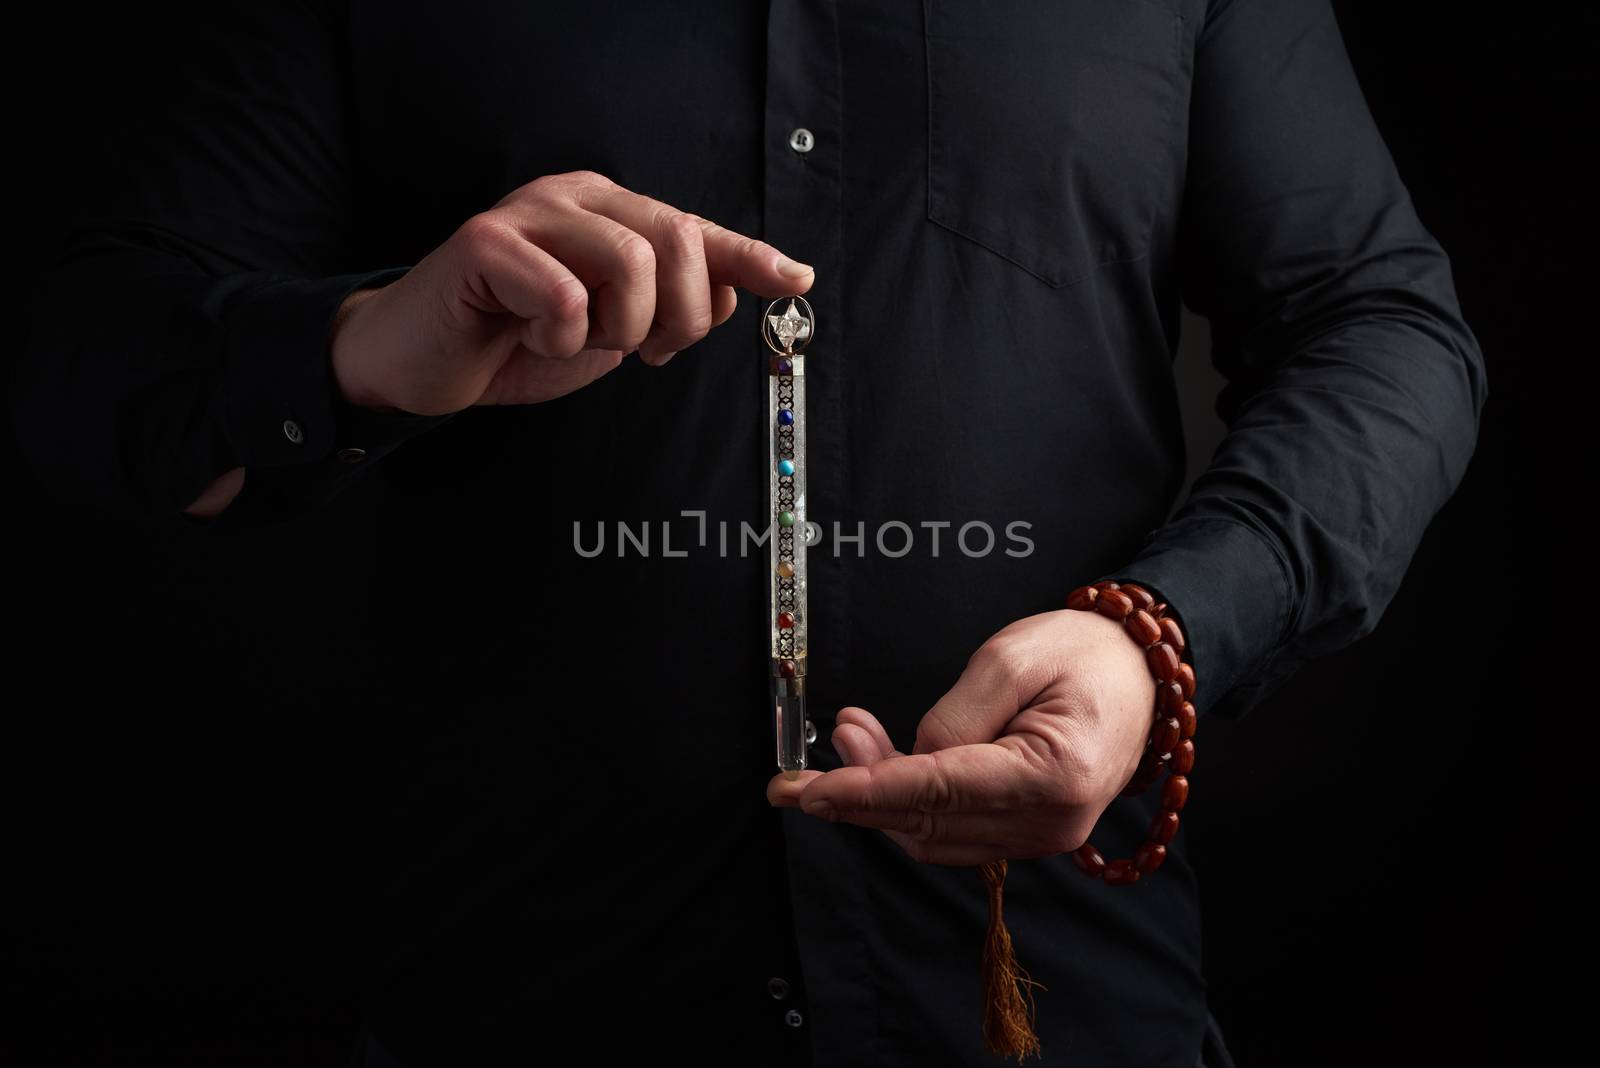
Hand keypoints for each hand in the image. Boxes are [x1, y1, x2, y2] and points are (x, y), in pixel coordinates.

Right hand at [331, 169, 814, 414]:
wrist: (424, 362)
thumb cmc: (516, 340)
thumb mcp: (614, 328)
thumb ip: (672, 306)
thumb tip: (742, 291)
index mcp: (609, 211)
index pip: (696, 229)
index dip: (750, 257)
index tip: (795, 280)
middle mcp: (574, 198)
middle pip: (675, 240)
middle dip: (680, 315)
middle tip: (648, 352)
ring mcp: (528, 213)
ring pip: (630, 261)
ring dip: (619, 328)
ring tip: (582, 342)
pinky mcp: (485, 244)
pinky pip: (564, 292)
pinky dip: (563, 336)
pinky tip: (536, 339)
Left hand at [767, 609, 1155, 865]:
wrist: (1142, 669)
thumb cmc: (1085, 652)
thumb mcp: (1011, 658)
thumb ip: (953, 715)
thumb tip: (907, 762)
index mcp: (1053, 776)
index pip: (936, 792)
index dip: (864, 791)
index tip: (809, 791)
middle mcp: (1050, 822)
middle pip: (927, 821)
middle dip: (859, 793)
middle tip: (813, 756)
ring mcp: (1043, 835)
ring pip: (933, 835)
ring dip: (879, 798)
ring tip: (851, 737)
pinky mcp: (1030, 831)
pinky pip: (954, 830)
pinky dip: (910, 803)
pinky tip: (887, 763)